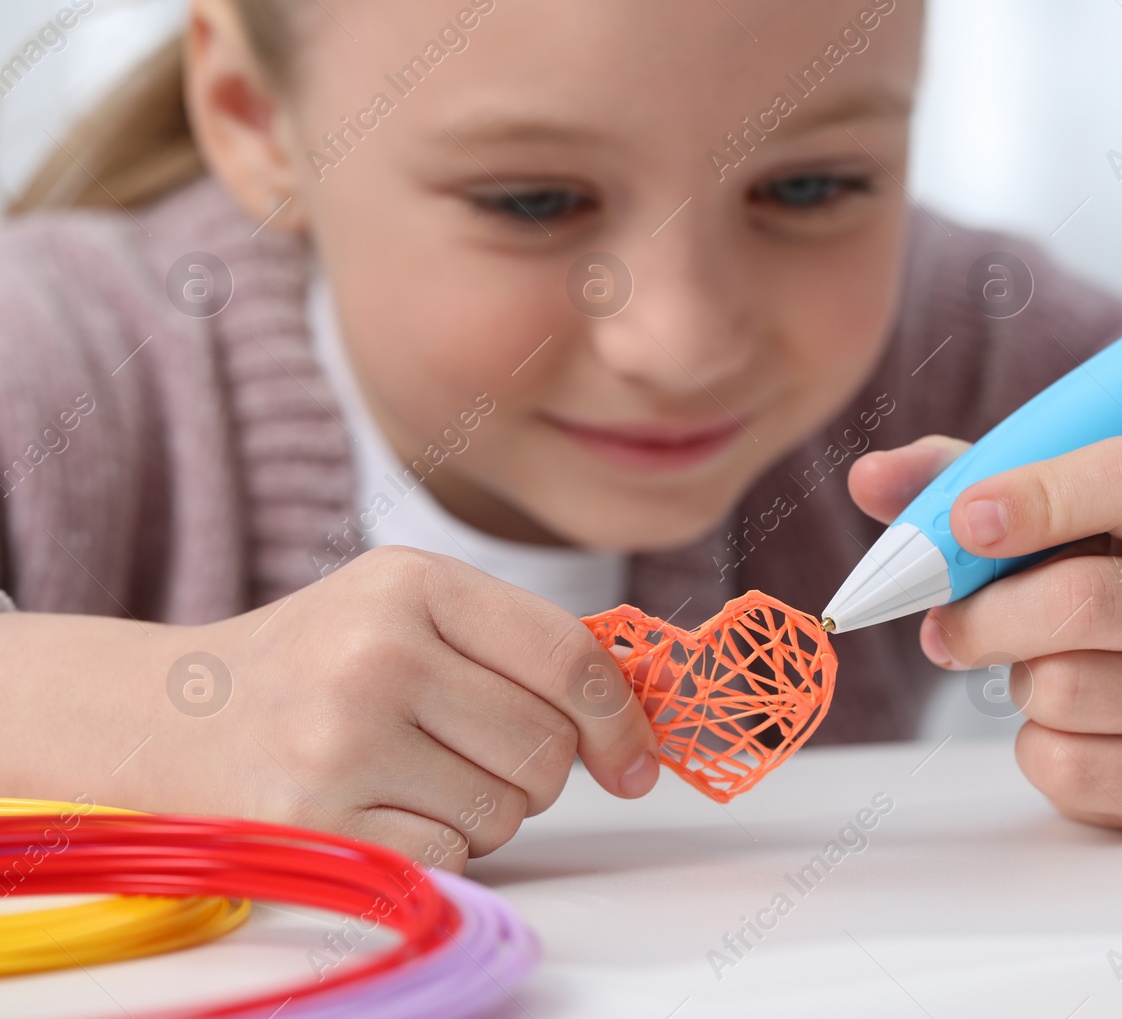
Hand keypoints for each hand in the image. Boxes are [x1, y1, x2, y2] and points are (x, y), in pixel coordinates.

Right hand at [135, 547, 659, 869]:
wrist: (170, 716)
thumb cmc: (317, 663)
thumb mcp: (407, 609)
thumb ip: (519, 646)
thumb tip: (636, 729)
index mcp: (412, 583)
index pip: (568, 656)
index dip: (621, 719)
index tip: (636, 760)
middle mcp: (377, 653)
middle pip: (547, 746)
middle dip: (539, 769)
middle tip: (478, 754)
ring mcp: (341, 740)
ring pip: (507, 808)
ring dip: (487, 809)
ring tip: (416, 774)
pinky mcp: (316, 822)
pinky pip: (451, 854)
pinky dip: (438, 844)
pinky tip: (383, 808)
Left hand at [849, 434, 1121, 828]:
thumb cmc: (1098, 579)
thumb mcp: (1046, 518)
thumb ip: (956, 483)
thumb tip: (868, 477)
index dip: (1038, 495)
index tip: (965, 520)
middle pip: (1086, 600)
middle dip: (986, 615)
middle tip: (945, 623)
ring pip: (1065, 688)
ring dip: (1014, 680)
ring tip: (1035, 666)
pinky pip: (1066, 766)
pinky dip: (1034, 746)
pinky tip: (1062, 724)